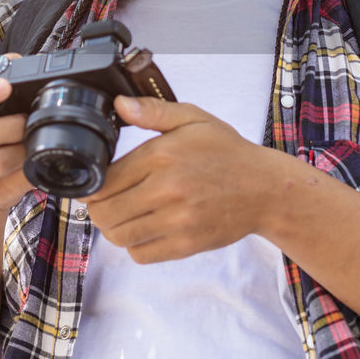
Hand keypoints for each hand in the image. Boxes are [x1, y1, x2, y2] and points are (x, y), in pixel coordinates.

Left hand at [84, 95, 280, 263]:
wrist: (266, 189)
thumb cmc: (227, 152)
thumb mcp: (193, 119)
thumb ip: (153, 111)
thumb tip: (119, 104)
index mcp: (162, 156)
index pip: (104, 179)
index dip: (93, 184)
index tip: (97, 184)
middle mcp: (167, 190)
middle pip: (104, 212)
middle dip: (98, 208)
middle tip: (107, 202)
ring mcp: (177, 221)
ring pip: (118, 236)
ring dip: (114, 228)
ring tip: (125, 216)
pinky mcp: (187, 245)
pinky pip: (141, 255)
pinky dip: (135, 246)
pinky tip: (145, 230)